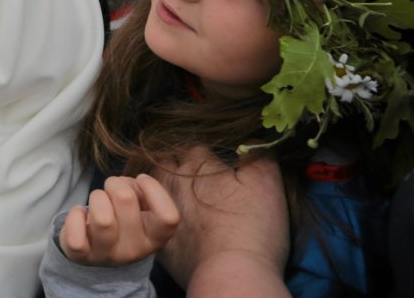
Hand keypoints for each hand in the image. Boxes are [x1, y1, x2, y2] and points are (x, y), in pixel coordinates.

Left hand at [59, 174, 180, 266]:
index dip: (154, 190)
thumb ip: (143, 192)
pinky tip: (80, 214)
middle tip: (112, 190)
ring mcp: (108, 256)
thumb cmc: (122, 219)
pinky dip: (74, 217)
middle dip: (115, 183)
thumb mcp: (141, 207)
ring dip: (96, 197)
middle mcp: (135, 250)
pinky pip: (76, 237)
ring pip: (101, 218)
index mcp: (155, 238)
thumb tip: (134, 184)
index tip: (141, 180)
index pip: (168, 217)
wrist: (97, 248)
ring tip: (97, 201)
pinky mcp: (82, 257)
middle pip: (126, 200)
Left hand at [154, 150, 288, 297]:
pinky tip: (165, 223)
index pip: (196, 147)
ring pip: (150, 186)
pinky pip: (146, 219)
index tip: (216, 169)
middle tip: (193, 180)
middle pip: (167, 162)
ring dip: (159, 187)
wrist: (232, 272)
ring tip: (175, 197)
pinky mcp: (157, 237)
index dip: (207, 157)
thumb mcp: (267, 183)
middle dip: (177, 166)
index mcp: (199, 163)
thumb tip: (252, 140)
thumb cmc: (253, 225)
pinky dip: (152, 217)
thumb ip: (259, 155)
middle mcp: (174, 180)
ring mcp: (161, 209)